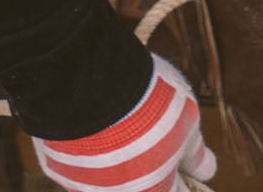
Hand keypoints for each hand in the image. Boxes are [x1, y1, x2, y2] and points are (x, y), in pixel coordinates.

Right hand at [32, 55, 215, 191]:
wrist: (92, 80)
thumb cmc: (149, 103)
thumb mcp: (187, 120)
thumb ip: (196, 152)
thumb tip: (207, 169)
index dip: (180, 176)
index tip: (179, 160)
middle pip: (133, 185)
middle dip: (141, 162)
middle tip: (144, 127)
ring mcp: (81, 184)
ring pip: (101, 174)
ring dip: (110, 154)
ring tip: (116, 116)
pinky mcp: (55, 165)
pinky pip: (73, 157)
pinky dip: (82, 142)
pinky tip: (89, 115)